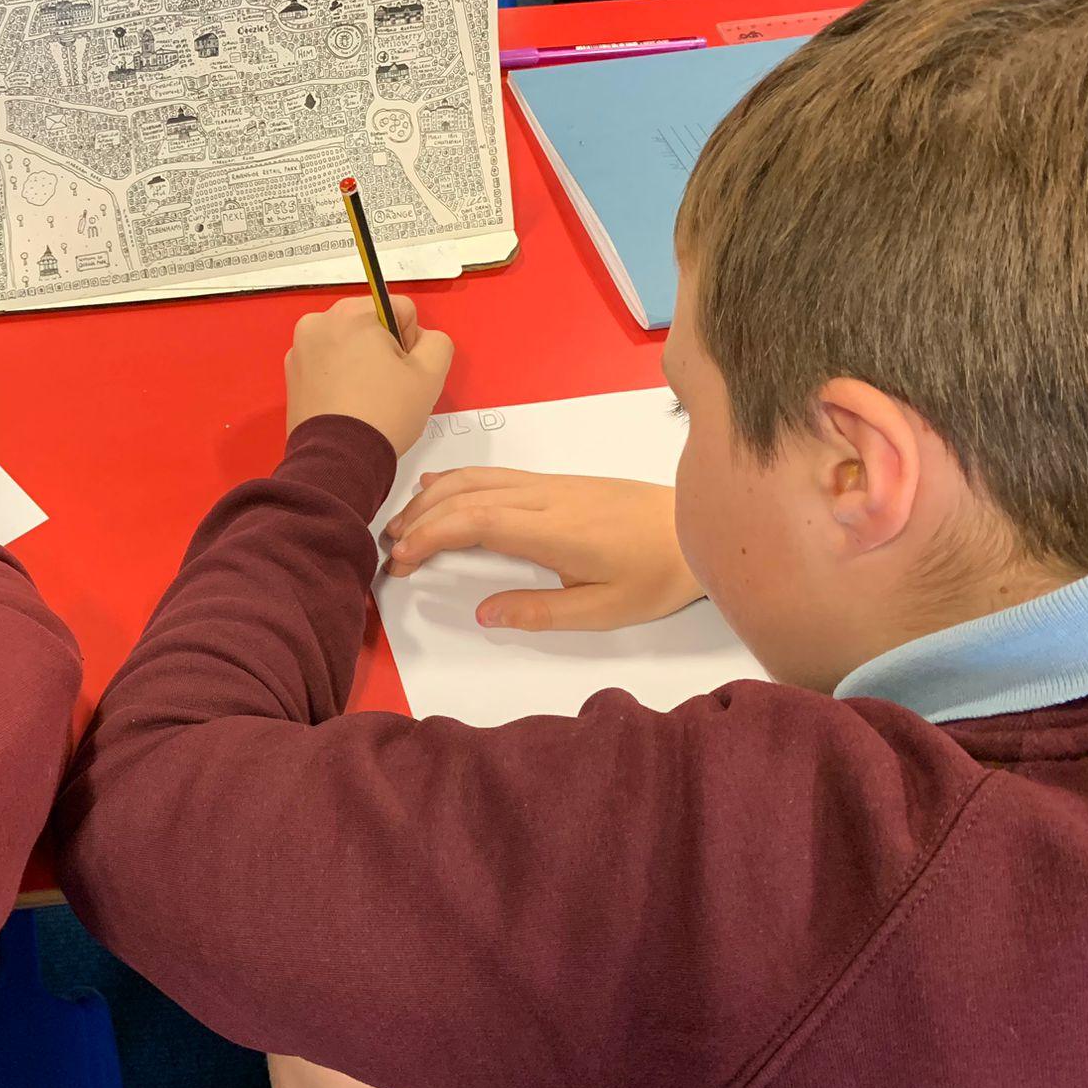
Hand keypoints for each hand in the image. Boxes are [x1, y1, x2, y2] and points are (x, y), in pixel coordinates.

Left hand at [286, 294, 453, 454]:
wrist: (338, 461)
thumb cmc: (384, 414)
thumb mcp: (430, 375)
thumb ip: (437, 342)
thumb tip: (421, 339)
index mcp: (350, 314)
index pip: (400, 310)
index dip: (412, 342)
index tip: (404, 372)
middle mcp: (318, 323)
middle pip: (371, 325)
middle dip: (384, 352)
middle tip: (388, 388)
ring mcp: (299, 350)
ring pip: (348, 346)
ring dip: (362, 365)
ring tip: (367, 400)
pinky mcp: (291, 376)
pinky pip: (327, 366)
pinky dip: (340, 379)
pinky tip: (348, 406)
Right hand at [383, 470, 701, 631]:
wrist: (697, 529)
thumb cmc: (656, 575)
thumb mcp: (604, 612)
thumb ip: (541, 613)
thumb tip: (484, 612)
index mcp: (554, 532)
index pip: (476, 521)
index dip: (432, 535)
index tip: (403, 559)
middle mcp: (546, 499)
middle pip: (467, 496)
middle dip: (420, 519)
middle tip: (389, 550)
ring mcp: (551, 486)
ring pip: (478, 479)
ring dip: (433, 497)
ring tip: (402, 523)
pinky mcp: (557, 483)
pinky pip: (496, 475)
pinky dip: (458, 480)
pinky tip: (438, 487)